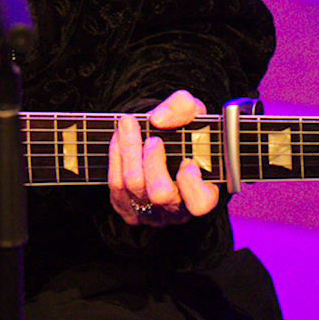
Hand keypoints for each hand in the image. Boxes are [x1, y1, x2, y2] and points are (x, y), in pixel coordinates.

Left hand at [107, 89, 218, 227]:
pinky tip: (119, 136)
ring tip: (128, 123)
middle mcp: (176, 209)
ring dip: (129, 150)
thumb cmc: (185, 133)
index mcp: (202, 193)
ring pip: (134, 186)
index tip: (188, 161)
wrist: (165, 144)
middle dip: (153, 162)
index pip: (200, 204)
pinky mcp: (127, 208)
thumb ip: (183, 108)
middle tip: (153, 139)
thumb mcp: (194, 114)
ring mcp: (150, 211)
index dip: (192, 185)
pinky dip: (115, 155)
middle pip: (161, 194)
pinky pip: (116, 184)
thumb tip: (158, 119)